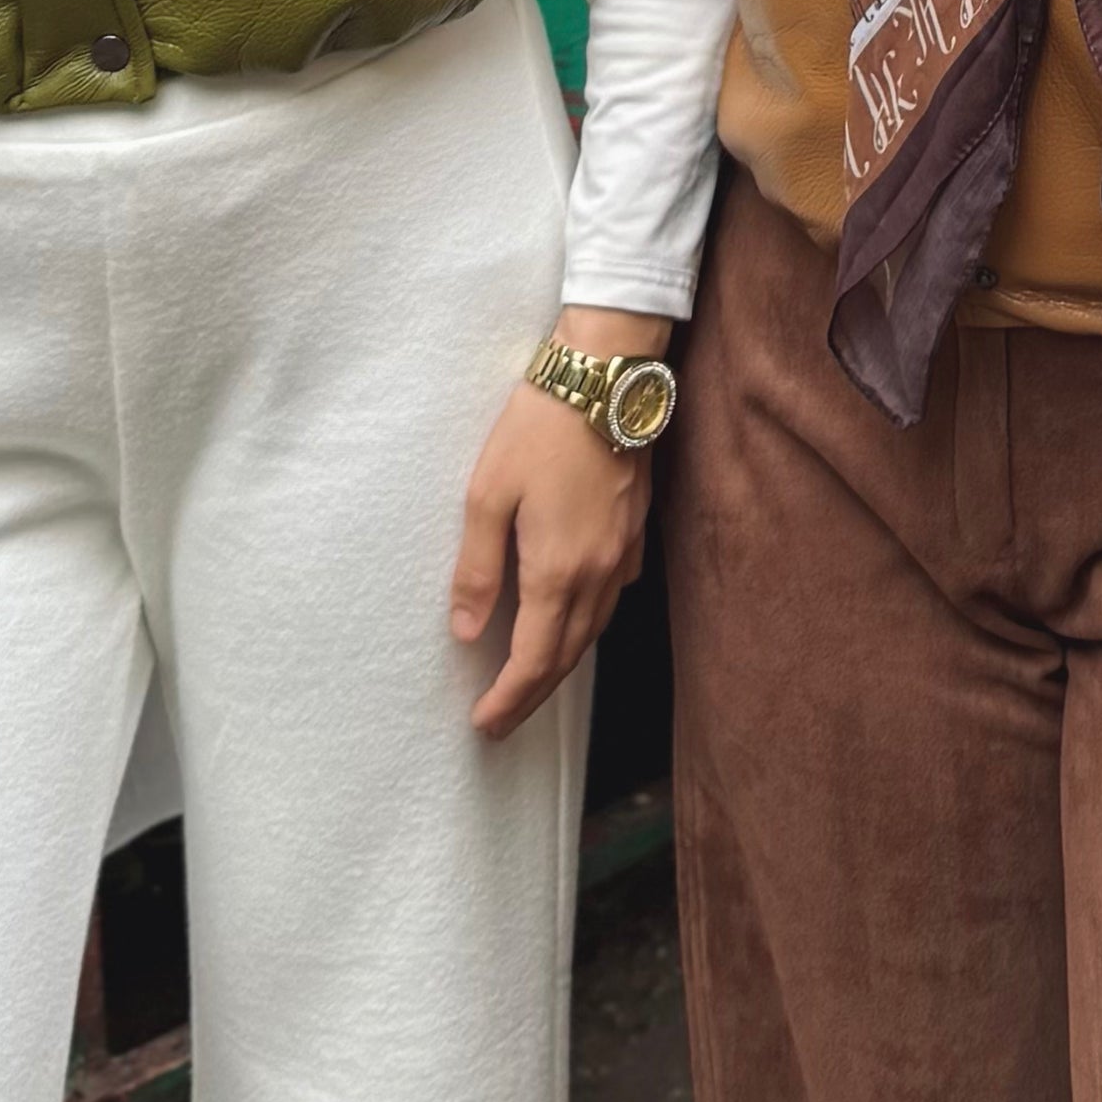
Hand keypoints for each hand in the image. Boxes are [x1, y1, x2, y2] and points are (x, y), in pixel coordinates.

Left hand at [451, 303, 662, 736]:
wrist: (606, 377)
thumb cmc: (539, 428)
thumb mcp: (487, 495)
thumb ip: (477, 568)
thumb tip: (466, 631)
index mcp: (558, 571)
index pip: (533, 660)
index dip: (508, 700)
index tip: (484, 724)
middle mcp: (598, 574)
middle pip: (567, 656)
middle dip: (533, 696)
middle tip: (502, 720)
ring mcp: (623, 553)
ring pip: (594, 631)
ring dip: (561, 664)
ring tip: (531, 681)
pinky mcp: (634, 530)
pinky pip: (613, 598)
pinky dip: (588, 625)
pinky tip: (573, 618)